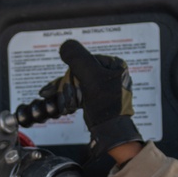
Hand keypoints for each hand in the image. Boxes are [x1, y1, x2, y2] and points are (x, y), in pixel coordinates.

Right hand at [41, 40, 142, 156]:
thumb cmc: (107, 106)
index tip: (73, 86)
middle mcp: (110, 73)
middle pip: (79, 72)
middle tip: (64, 98)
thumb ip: (78, 58)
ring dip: (67, 94)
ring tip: (63, 106)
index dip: (74, 74)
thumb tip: (66, 45)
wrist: (110, 132)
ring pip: (76, 83)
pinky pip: (79, 92)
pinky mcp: (96, 98)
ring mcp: (103, 86)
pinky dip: (70, 98)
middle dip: (69, 87)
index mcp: (114, 64)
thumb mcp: (92, 77)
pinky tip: (63, 106)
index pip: (85, 60)